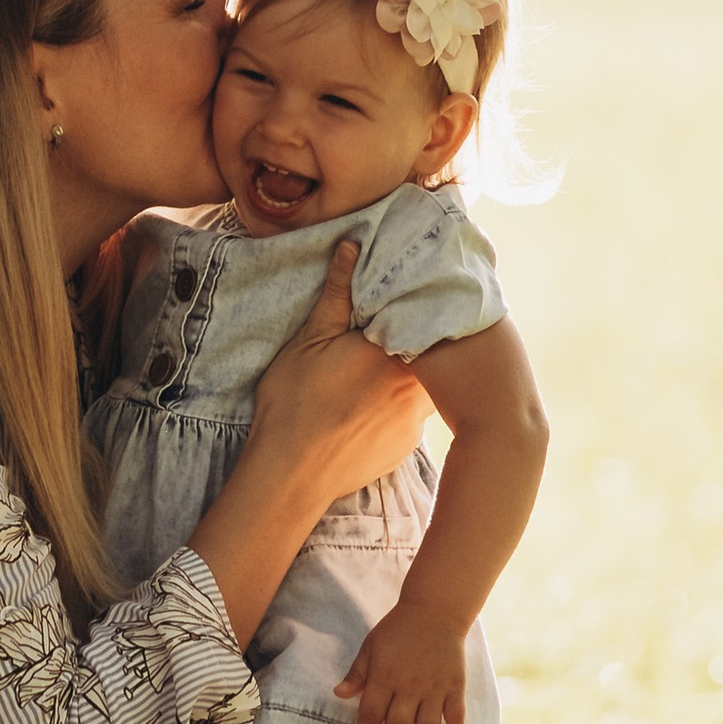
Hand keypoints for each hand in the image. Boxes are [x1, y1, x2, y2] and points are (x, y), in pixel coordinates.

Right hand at [247, 240, 427, 509]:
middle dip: (418, 338)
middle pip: (431, 352)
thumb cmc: (295, 403)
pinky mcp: (406, 446)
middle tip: (393, 330)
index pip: (422, 316)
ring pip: (425, 386)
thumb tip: (352, 247)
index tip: (410, 292)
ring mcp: (415, 420)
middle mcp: (416, 386)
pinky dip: (399, 405)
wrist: (291, 476)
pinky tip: (372, 404)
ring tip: (381, 368)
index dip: (417, 303)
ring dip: (411, 374)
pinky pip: (412, 415)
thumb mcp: (309, 340)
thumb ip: (337, 293)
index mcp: (394, 351)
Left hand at [336, 599, 466, 723]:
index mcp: (385, 676)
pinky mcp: (456, 686)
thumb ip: (357, 672)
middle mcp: (410, 686)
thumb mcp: (371, 645)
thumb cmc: (398, 629)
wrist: (435, 609)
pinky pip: (456, 715)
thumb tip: (338, 694)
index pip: (371, 715)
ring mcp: (435, 688)